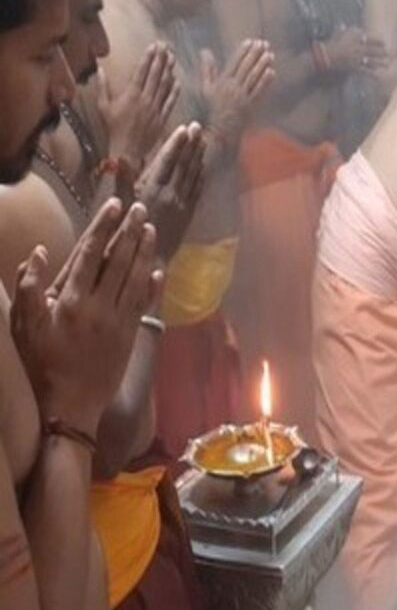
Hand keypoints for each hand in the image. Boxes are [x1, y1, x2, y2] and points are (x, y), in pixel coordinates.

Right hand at [11, 200, 162, 432]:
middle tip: (141, 208)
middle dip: (130, 232)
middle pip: (119, 261)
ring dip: (144, 252)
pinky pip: (143, 304)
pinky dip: (152, 286)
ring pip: (135, 278)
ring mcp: (118, 320)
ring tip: (150, 229)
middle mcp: (99, 306)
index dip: (104, 228)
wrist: (70, 404)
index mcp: (71, 299)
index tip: (114, 206)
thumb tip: (40, 252)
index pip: (91, 254)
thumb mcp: (24, 325)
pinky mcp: (129, 334)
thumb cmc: (41, 362)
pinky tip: (159, 270)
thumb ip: (29, 287)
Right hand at [97, 42, 179, 169]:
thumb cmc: (113, 128)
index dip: (149, 57)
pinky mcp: (163, 118)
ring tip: (173, 58)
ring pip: (165, 86)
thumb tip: (99, 69)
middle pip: (156, 75)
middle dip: (161, 59)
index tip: (154, 46)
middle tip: (167, 46)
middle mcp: (145, 99)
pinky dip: (175, 91)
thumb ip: (102, 86)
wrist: (127, 150)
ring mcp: (156, 109)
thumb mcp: (103, 106)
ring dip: (169, 71)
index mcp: (131, 95)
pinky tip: (178, 81)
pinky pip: (170, 102)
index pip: (142, 71)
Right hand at [135, 122, 205, 262]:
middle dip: (191, 145)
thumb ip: (122, 182)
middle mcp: (170, 195)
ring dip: (198, 158)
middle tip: (199, 127)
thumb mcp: (119, 206)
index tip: (184, 128)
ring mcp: (181, 206)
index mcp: (152, 190)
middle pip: (184, 165)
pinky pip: (197, 193)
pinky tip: (204, 169)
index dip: (176, 144)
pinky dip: (201, 178)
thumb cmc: (125, 234)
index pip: (167, 161)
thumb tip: (121, 159)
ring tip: (204, 142)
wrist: (146, 262)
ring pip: (192, 177)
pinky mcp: (187, 216)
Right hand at [200, 39, 274, 143]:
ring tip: (270, 54)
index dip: (243, 51)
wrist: (218, 130)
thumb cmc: (211, 109)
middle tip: (264, 43)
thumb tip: (205, 51)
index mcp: (222, 82)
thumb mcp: (205, 88)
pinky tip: (272, 72)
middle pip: (246, 68)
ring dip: (262, 65)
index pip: (234, 63)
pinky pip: (259, 92)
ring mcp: (242, 97)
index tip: (250, 41)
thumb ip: (207, 69)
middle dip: (255, 54)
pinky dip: (265, 82)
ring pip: (253, 78)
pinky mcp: (250, 106)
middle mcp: (233, 88)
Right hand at [327, 26, 388, 72]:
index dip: (378, 41)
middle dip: (381, 52)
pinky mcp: (354, 68)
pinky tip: (378, 76)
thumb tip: (345, 25)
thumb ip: (345, 30)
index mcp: (354, 39)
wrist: (325, 56)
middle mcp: (357, 49)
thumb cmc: (331, 44)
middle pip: (372, 50)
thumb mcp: (338, 34)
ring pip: (371, 61)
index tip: (384, 42)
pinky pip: (365, 72)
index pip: (369, 39)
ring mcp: (357, 59)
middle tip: (388, 53)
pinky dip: (372, 74)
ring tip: (387, 64)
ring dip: (380, 62)